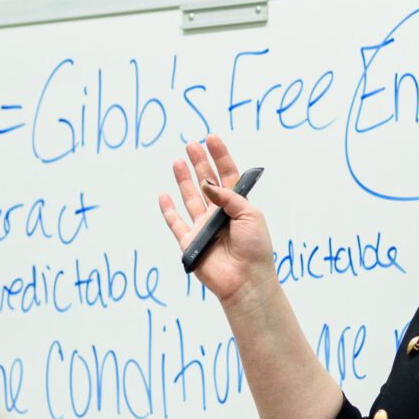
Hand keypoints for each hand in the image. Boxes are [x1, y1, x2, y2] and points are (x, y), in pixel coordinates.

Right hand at [158, 136, 275, 304]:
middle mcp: (219, 214)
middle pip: (206, 183)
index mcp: (237, 206)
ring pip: (190, 198)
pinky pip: (175, 223)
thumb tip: (206, 182)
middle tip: (191, 144)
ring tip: (178, 161)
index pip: (227, 176)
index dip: (220, 156)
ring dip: (183, 180)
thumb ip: (228, 196)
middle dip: (199, 162)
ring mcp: (203, 228)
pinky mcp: (189, 242)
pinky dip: (168, 210)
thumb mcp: (250, 215)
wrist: (245, 280)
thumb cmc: (254, 248)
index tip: (211, 138)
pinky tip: (164, 195)